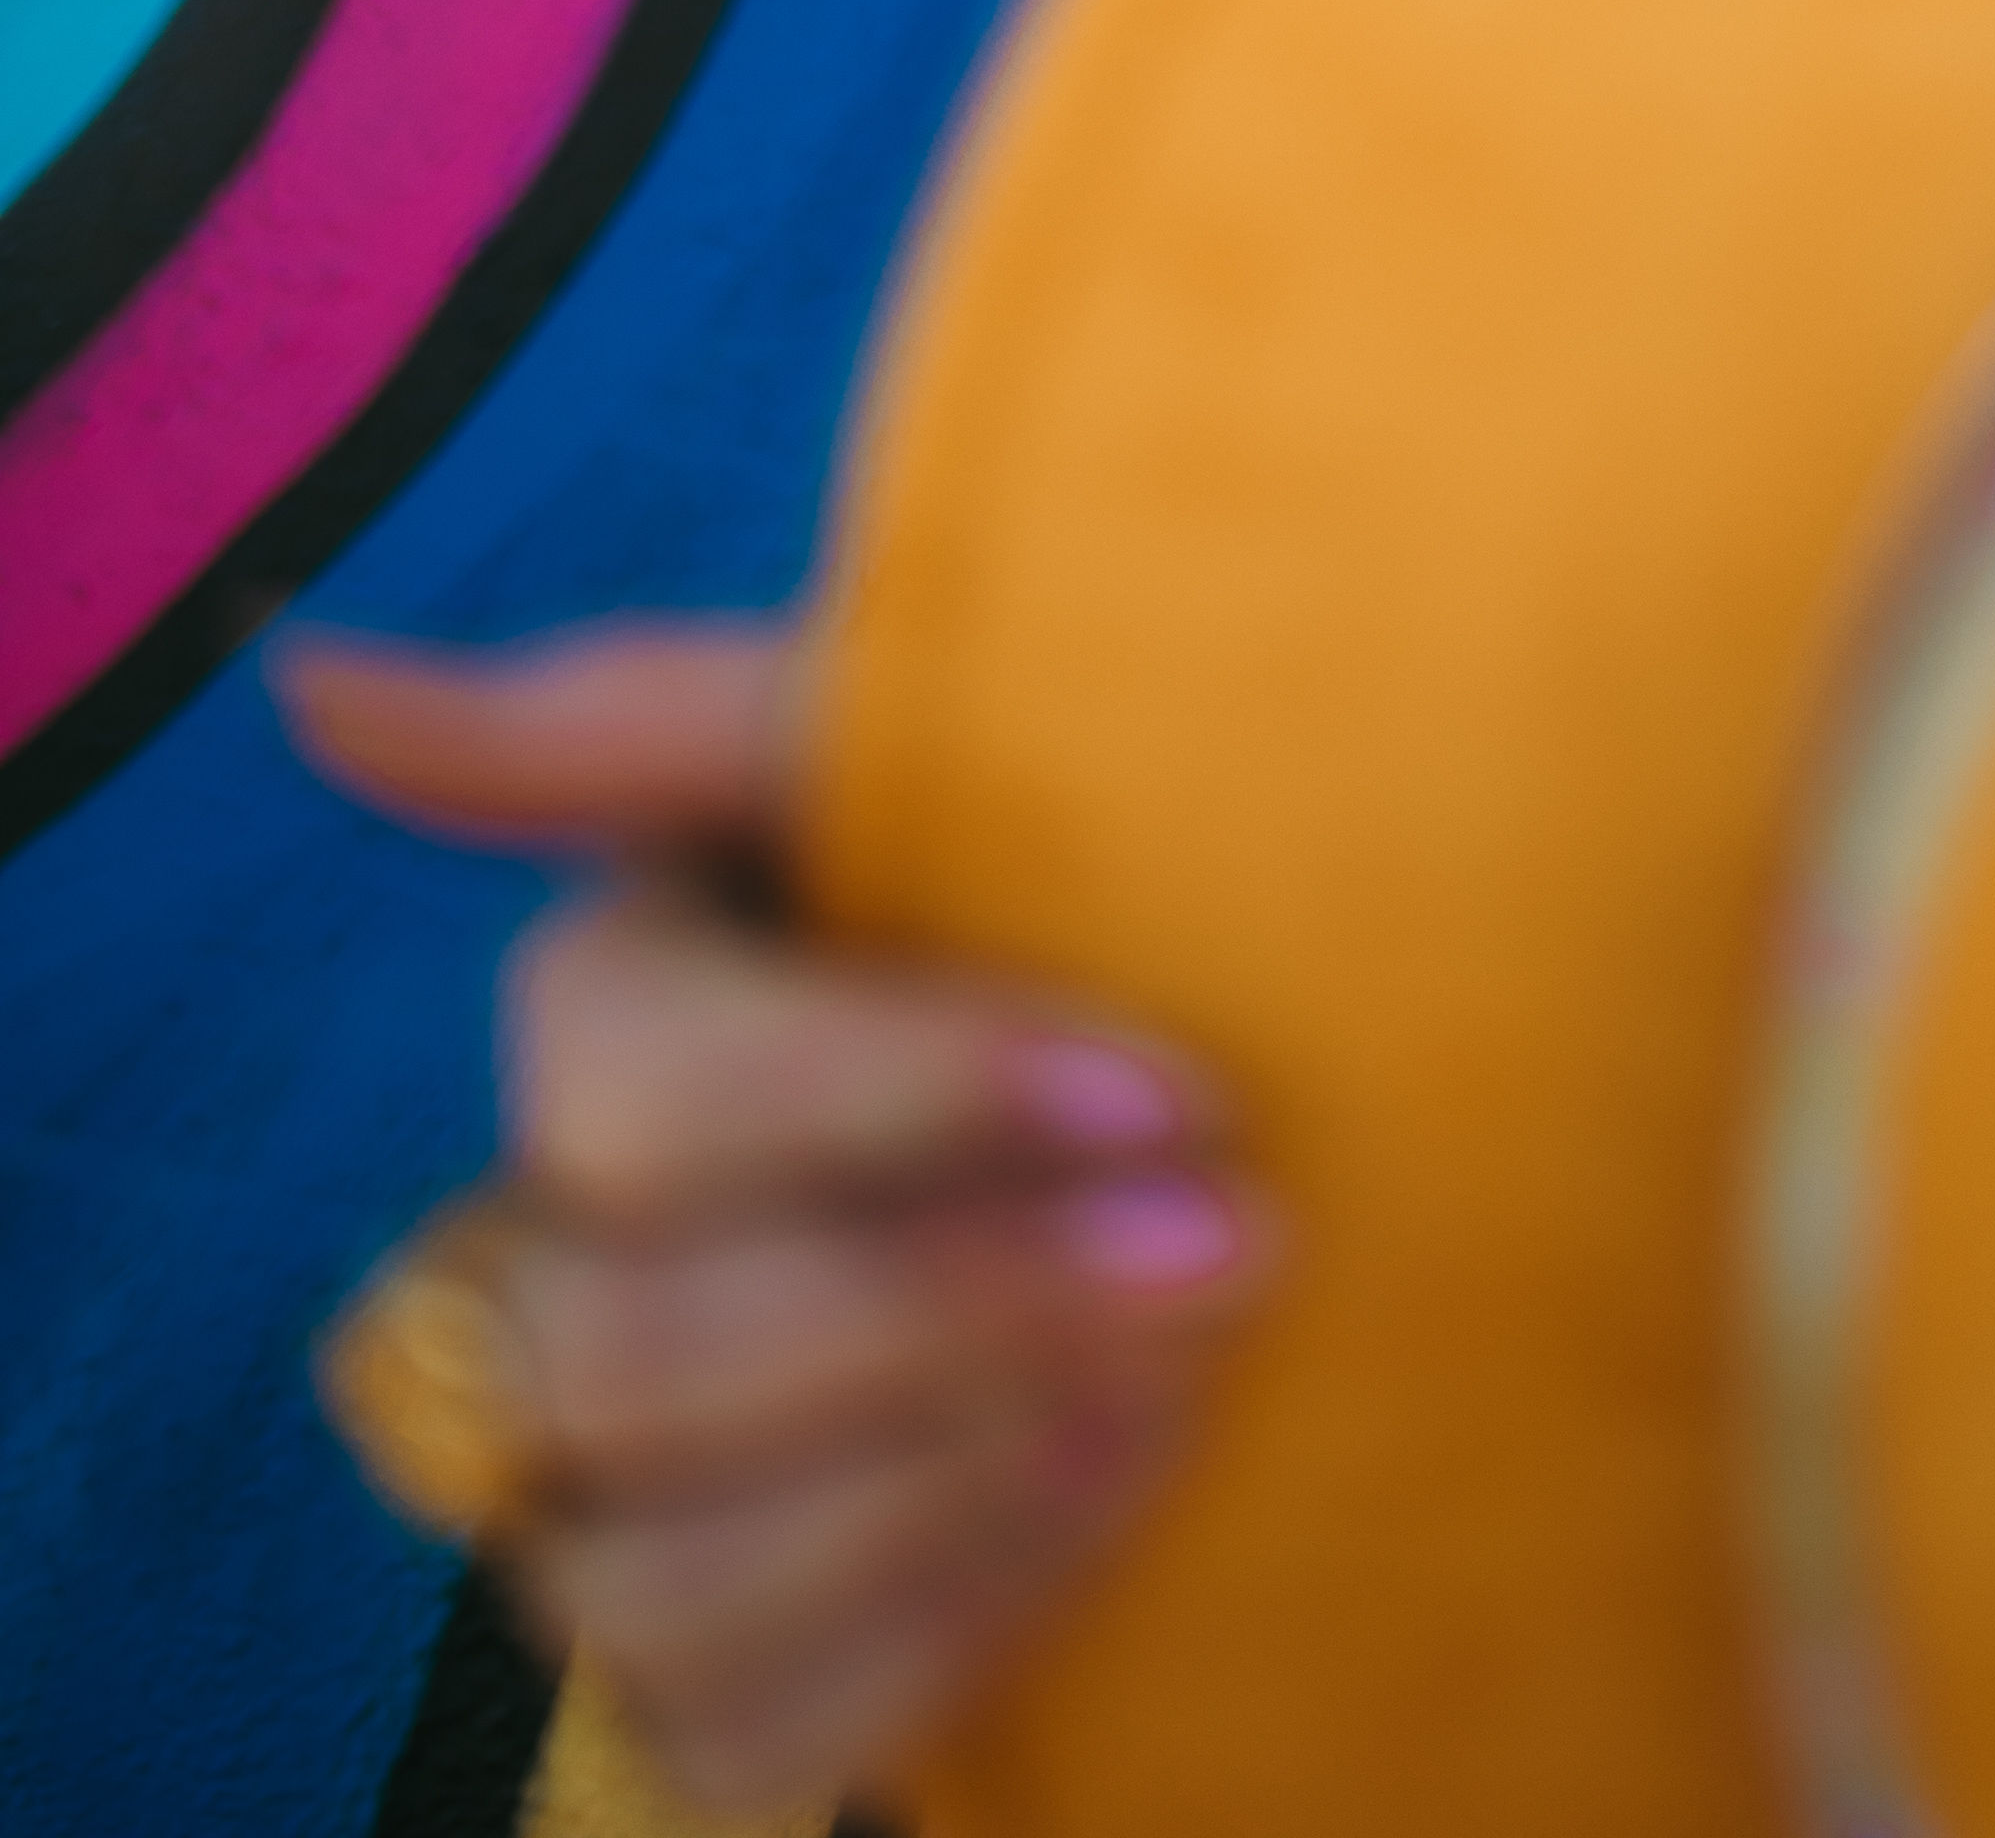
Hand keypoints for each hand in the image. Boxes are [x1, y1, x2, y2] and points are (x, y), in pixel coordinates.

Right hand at [286, 624, 1270, 1823]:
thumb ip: (661, 708)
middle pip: (621, 1360)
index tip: (1164, 1085)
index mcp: (600, 1028)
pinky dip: (946, 1636)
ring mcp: (600, 1509)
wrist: (1262, 1132)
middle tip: (1227, 1242)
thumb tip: (317, 678)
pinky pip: (739, 1740)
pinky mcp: (701, 1689)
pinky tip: (1121, 1493)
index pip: (635, 1096)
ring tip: (1179, 1381)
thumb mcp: (930, 756)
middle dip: (944, 1314)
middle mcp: (541, 1281)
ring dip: (945, 1492)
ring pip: (650, 1582)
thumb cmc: (1089, 902)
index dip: (896, 1100)